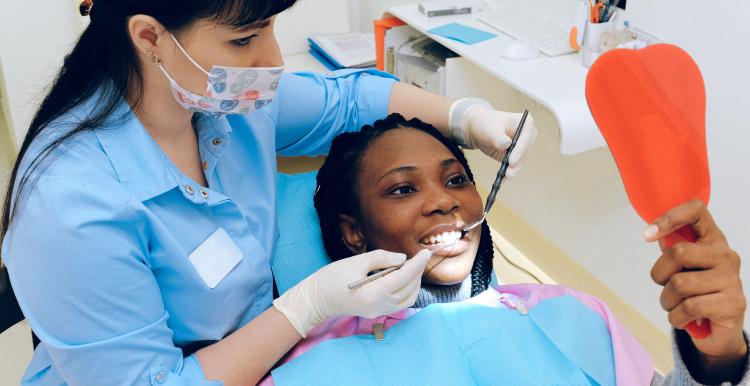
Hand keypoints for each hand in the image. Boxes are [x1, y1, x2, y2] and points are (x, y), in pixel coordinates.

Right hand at [273, 249, 430, 336]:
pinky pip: (401, 304)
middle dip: (417, 271)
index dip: (418, 263)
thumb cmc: (332, 277)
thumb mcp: (356, 262)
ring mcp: (379, 312)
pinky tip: (403, 279)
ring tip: (411, 267)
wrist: (317, 299)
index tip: (426, 252)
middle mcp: (379, 305)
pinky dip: (407, 291)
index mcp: (374, 293)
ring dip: (414, 282)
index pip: (404, 277)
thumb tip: (403, 258)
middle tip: (418, 257)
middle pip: (409, 288)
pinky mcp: (377, 313)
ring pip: (409, 298)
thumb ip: (381, 258)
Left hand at [449, 98, 537, 176]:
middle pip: (525, 152)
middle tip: (509, 173)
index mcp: (525, 123)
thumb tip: (506, 144)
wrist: (477, 129)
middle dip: (517, 163)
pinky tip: (502, 179)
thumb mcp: (490, 129)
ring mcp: (522, 146)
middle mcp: (527, 135)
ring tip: (506, 177)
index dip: (519, 151)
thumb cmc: (485, 124)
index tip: (511, 161)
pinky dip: (508, 172)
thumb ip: (498, 137)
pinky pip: (513, 166)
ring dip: (513, 170)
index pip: (525, 139)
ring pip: (520, 161)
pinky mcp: (515, 156)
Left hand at [645, 200, 746, 363]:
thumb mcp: (682, 268)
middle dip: (659, 274)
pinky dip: (676, 317)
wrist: (718, 331)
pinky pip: (688, 307)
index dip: (669, 218)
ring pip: (679, 284)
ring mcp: (732, 279)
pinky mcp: (733, 304)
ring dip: (667, 300)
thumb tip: (654, 234)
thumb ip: (672, 249)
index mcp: (712, 240)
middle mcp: (726, 256)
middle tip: (666, 287)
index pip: (696, 210)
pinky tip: (685, 318)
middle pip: (677, 252)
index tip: (647, 235)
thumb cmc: (696, 294)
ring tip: (677, 305)